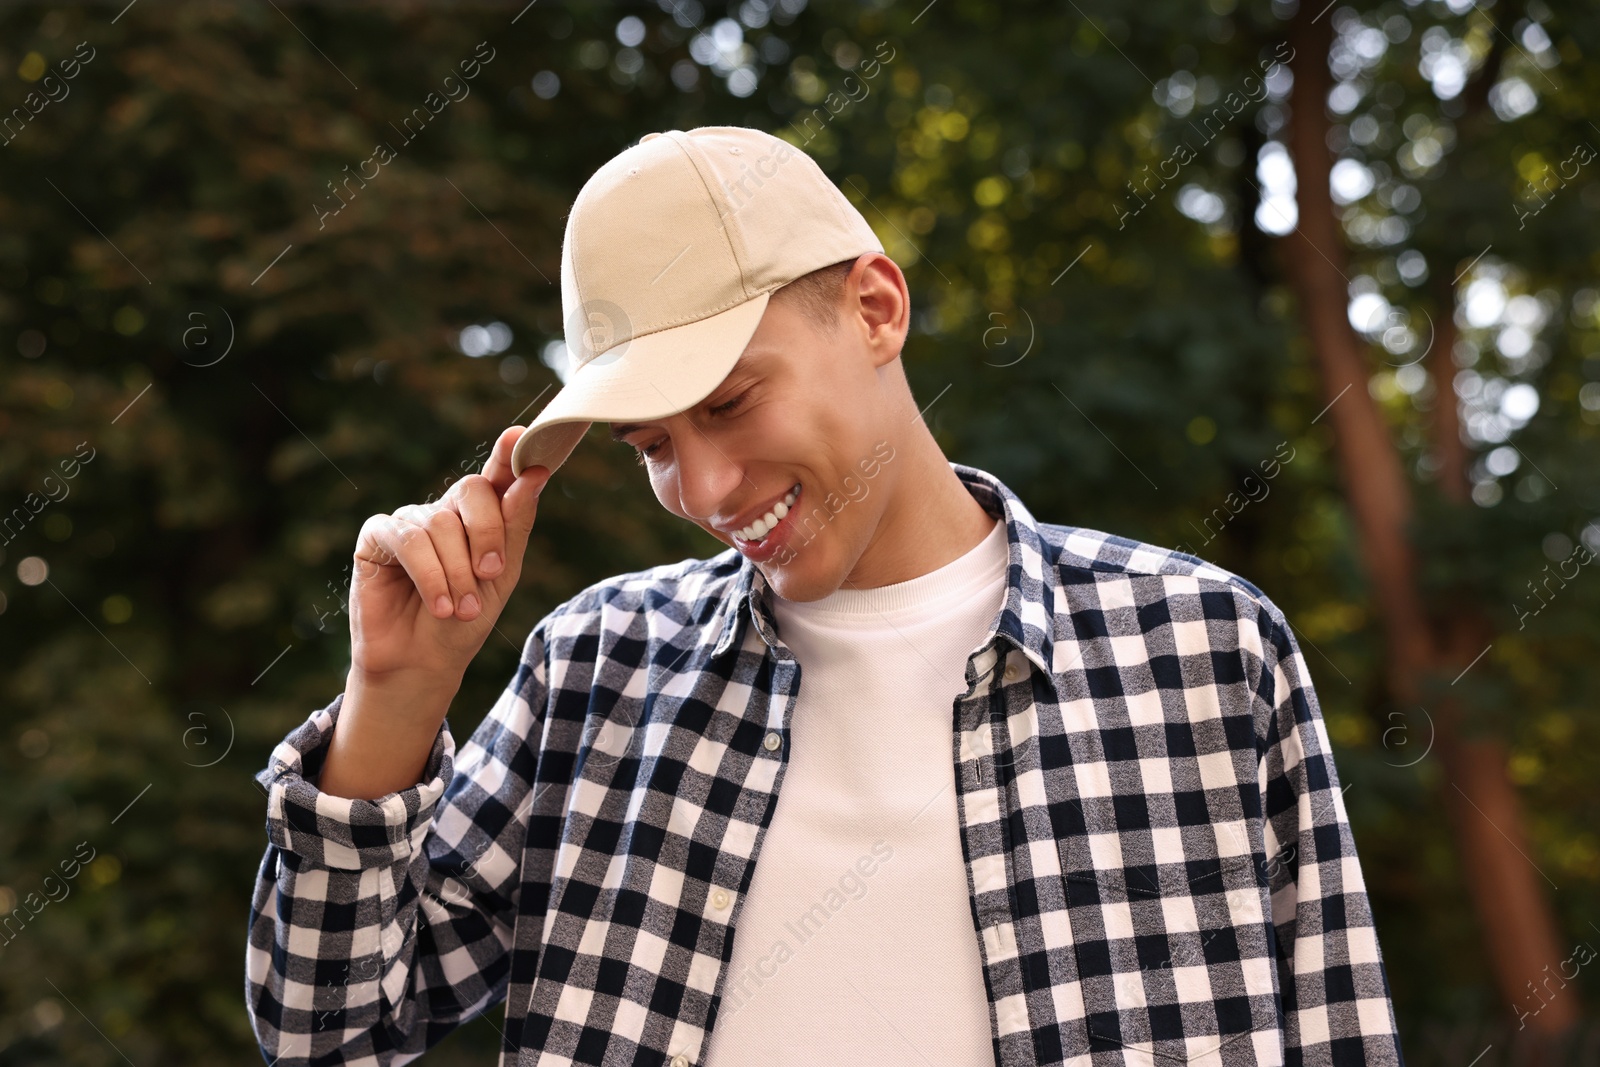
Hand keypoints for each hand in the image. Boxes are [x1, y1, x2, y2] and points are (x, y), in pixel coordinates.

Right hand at [347, 425, 550, 685]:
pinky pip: (407, 539)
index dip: (507, 454)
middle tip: (491, 574)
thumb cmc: (465, 621)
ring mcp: (409, 520)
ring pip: (440, 523)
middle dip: (487, 534)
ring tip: (459, 609)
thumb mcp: (502, 576)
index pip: (496, 476)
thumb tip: (533, 476)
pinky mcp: (377, 536)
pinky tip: (438, 604)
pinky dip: (428, 574)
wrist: (423, 663)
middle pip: (472, 490)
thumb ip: (515, 525)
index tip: (519, 436)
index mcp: (479, 517)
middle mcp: (444, 512)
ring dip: (456, 572)